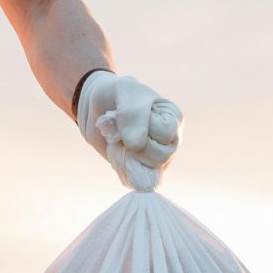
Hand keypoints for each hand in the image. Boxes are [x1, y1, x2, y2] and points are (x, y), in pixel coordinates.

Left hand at [77, 72, 182, 191]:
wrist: (97, 107)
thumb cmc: (116, 95)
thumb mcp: (124, 92)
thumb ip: (132, 114)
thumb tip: (137, 145)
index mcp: (174, 119)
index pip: (166, 135)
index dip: (144, 129)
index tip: (130, 114)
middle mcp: (170, 142)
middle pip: (161, 158)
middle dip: (135, 146)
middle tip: (121, 130)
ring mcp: (156, 159)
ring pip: (147, 171)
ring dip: (126, 156)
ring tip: (119, 139)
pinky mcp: (140, 170)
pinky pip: (132, 180)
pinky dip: (120, 167)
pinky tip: (115, 150)